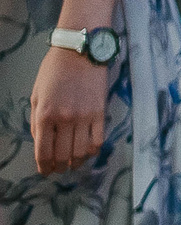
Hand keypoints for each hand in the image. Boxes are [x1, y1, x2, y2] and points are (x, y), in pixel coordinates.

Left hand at [30, 46, 107, 176]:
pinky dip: (92, 151)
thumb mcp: (36, 95)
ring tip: (74, 164)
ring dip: (76, 163)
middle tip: (59, 170)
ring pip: (80, 151)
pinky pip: (98, 140)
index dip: (44, 166)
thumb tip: (40, 142)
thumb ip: (36, 121)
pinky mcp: (100, 113)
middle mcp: (64, 119)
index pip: (43, 151)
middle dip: (59, 167)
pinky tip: (88, 153)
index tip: (45, 171)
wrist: (80, 53)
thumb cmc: (53, 71)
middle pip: (62, 154)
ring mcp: (84, 117)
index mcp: (44, 115)